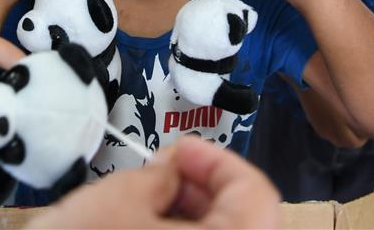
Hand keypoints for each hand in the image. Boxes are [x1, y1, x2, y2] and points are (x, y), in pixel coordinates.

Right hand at [29, 137, 279, 228]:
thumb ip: (159, 173)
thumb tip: (174, 167)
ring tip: (145, 205)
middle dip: (201, 191)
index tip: (183, 150)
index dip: (217, 161)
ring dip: (189, 219)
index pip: (255, 195)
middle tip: (162, 174)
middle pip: (244, 224)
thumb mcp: (118, 199)